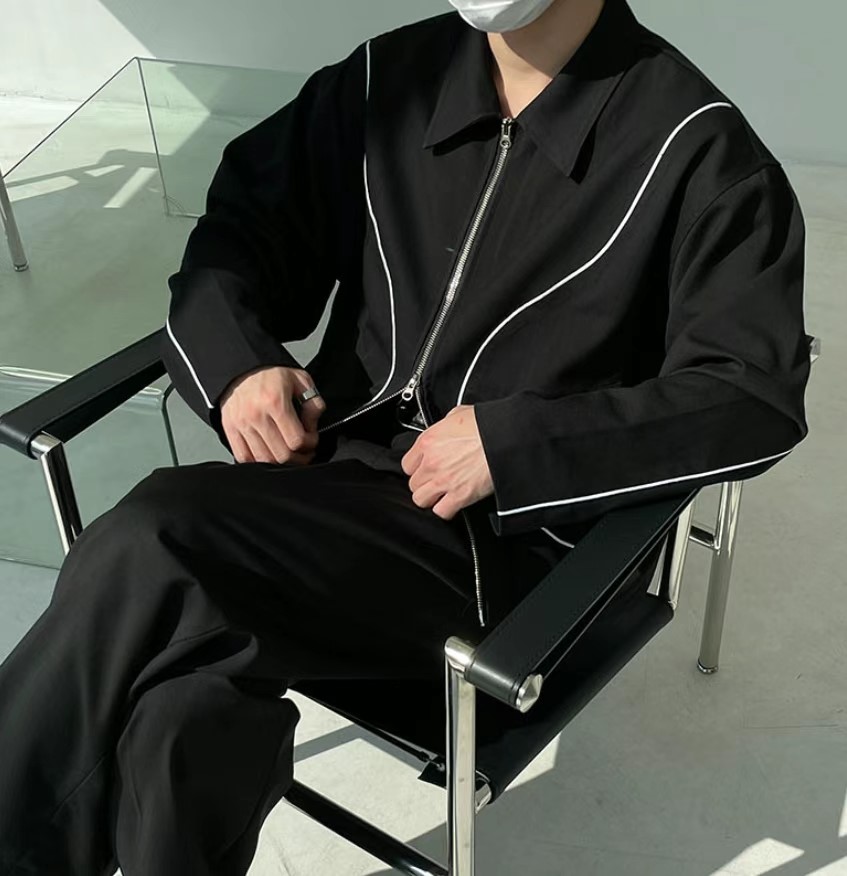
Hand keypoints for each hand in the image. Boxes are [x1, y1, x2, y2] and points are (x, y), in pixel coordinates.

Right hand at [220, 365, 325, 464]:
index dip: (310, 444)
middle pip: (281, 455)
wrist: (242, 367)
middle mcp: (256, 415)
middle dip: (299, 457)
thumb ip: (313, 403)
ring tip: (288, 452)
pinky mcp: (230, 429)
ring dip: (280, 462)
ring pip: (264, 460)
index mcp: (275, 402)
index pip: (296, 440)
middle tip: (304, 450)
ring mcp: (241, 424)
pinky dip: (258, 461)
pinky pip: (243, 457)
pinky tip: (269, 453)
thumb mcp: (300, 380)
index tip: (312, 439)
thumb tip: (312, 426)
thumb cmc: (271, 373)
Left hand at [401, 404, 493, 519]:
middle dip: (424, 484)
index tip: (425, 469)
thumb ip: (444, 426)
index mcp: (428, 441)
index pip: (407, 464)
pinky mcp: (460, 495)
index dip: (417, 468)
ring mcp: (444, 481)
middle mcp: (432, 462)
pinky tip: (453, 503)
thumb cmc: (486, 424)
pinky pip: (441, 512)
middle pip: (413, 484)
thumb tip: (446, 429)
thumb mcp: (458, 414)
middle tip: (437, 481)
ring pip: (421, 500)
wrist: (506, 438)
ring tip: (443, 494)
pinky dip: (446, 510)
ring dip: (431, 498)